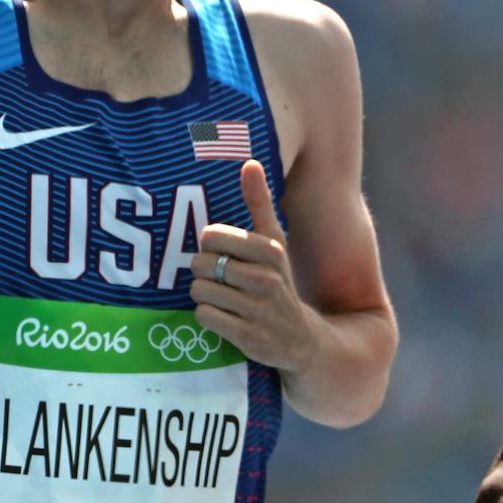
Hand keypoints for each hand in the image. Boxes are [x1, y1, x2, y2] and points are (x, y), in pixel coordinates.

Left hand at [188, 160, 319, 371]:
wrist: (302, 339)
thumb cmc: (279, 283)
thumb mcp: (275, 243)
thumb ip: (260, 203)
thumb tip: (249, 162)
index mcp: (270, 250)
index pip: (211, 236)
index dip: (208, 247)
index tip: (220, 255)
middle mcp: (266, 278)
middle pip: (200, 264)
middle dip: (203, 273)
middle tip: (219, 280)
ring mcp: (258, 309)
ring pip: (199, 291)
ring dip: (203, 296)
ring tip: (221, 298)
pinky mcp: (248, 337)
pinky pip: (204, 317)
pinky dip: (207, 318)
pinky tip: (223, 317)